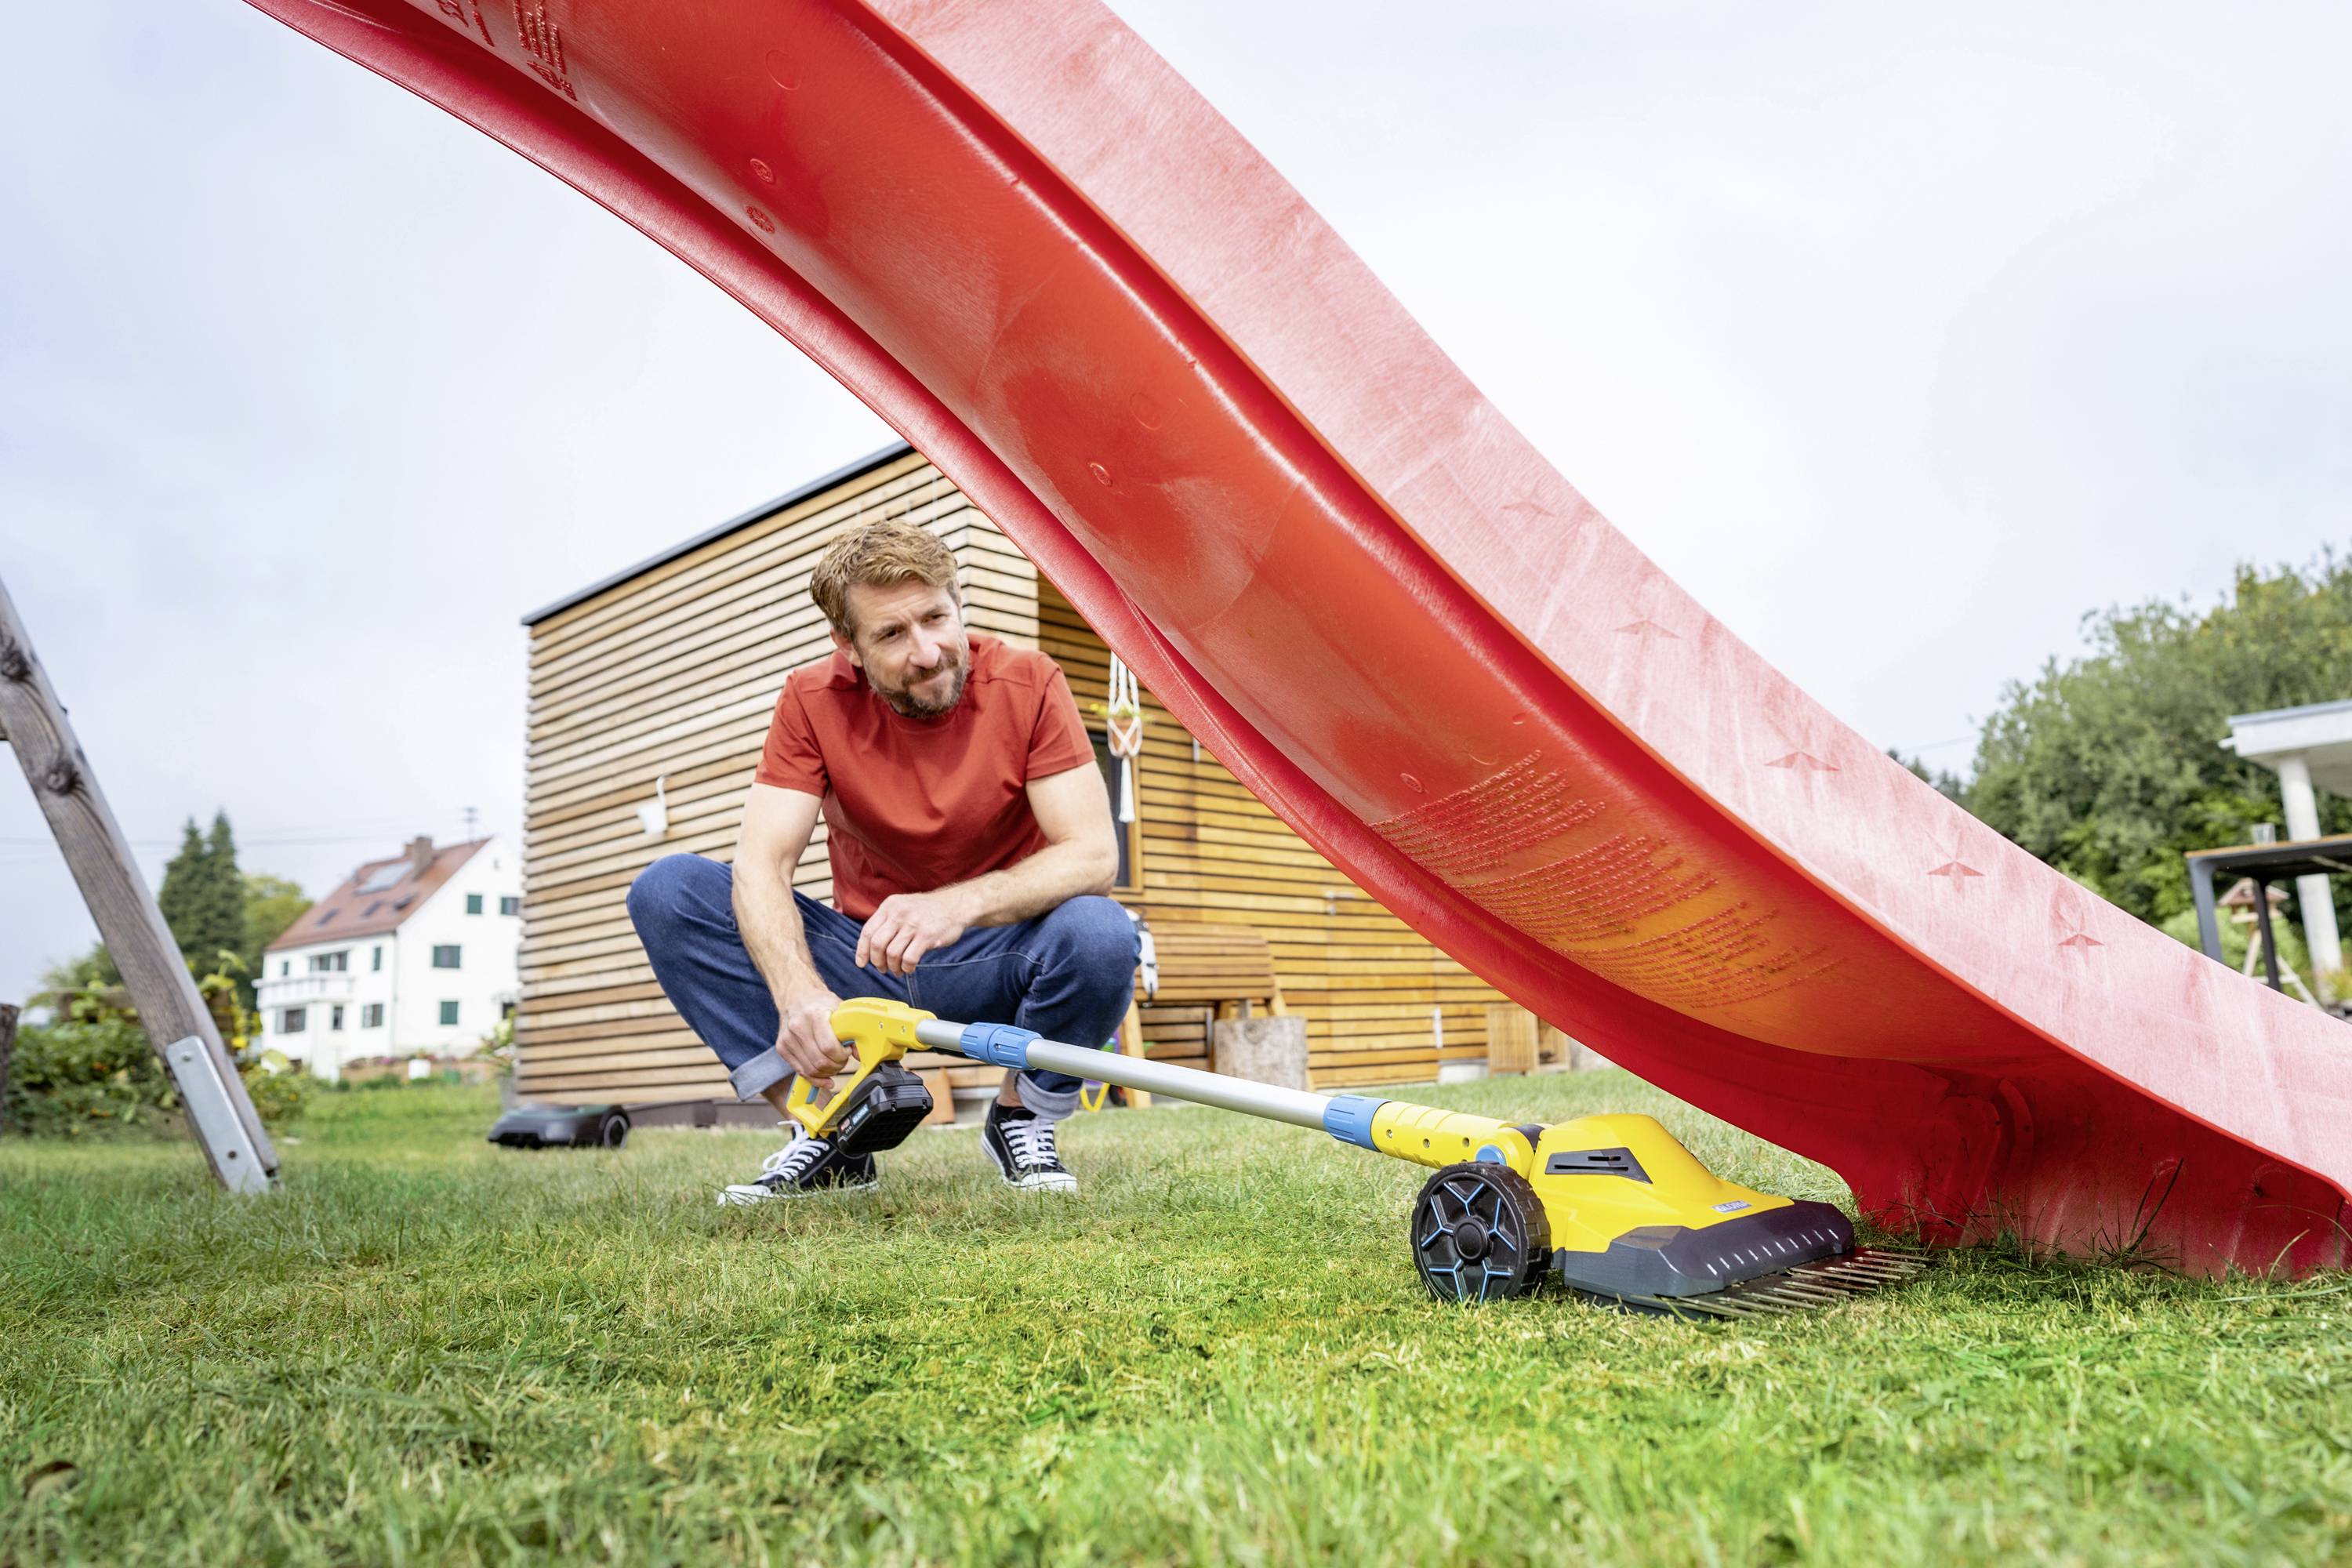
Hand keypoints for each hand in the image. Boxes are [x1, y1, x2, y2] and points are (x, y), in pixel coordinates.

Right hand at [775, 989, 849, 1093]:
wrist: (797, 997)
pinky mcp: (782, 1048)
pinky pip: (801, 1071)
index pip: (829, 1047)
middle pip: (820, 1061)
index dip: (842, 1054)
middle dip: (837, 1065)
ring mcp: (787, 1038)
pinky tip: (825, 1076)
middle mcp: (798, 1026)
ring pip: (811, 1070)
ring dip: (827, 1072)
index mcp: (814, 1014)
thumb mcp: (841, 1010)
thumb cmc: (821, 1003)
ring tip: (834, 1064)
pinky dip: (815, 1078)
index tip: (847, 1050)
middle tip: (842, 1059)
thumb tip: (860, 1053)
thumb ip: (852, 1030)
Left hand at [855, 890, 970, 975]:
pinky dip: (906, 968)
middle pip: (877, 944)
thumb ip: (887, 921)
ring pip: (892, 954)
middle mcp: (899, 913)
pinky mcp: (927, 936)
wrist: (956, 905)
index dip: (862, 950)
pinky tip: (909, 969)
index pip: (868, 931)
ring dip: (892, 967)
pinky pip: (909, 959)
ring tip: (897, 970)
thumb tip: (869, 947)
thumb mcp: (903, 906)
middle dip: (877, 961)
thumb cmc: (927, 910)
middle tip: (882, 969)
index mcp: (890, 905)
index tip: (861, 963)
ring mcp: (913, 924)